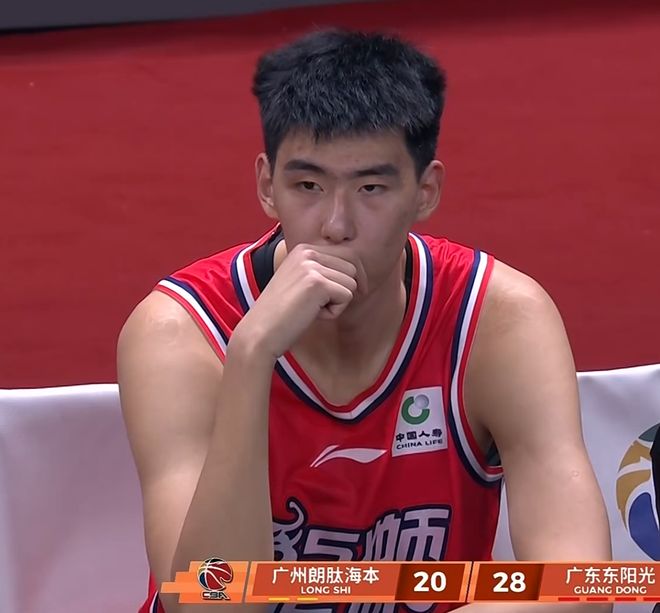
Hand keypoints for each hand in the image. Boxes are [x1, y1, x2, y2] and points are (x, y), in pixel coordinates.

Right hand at [233, 243, 366, 358]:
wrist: (260, 331)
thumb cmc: (282, 313)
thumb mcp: (301, 281)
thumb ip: (323, 271)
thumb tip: (357, 273)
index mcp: (303, 249)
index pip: (347, 253)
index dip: (355, 275)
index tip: (356, 291)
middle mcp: (307, 252)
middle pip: (353, 266)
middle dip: (347, 289)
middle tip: (327, 306)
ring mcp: (311, 266)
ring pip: (351, 282)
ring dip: (338, 302)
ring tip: (313, 309)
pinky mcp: (317, 283)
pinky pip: (346, 296)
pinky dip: (334, 312)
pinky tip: (312, 314)